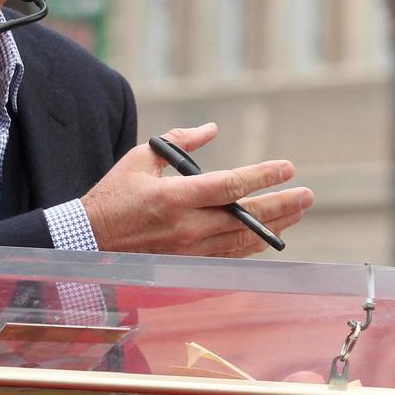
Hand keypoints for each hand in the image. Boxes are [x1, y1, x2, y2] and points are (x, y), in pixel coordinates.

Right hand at [82, 123, 313, 256]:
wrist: (87, 243)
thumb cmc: (113, 197)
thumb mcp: (141, 159)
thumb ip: (179, 141)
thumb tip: (211, 128)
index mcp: (175, 197)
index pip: (231, 186)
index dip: (263, 177)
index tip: (287, 168)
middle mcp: (187, 227)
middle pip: (246, 217)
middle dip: (281, 205)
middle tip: (307, 195)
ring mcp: (188, 251)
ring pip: (243, 241)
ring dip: (274, 227)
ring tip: (297, 213)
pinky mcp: (186, 265)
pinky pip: (229, 257)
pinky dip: (252, 246)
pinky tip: (268, 237)